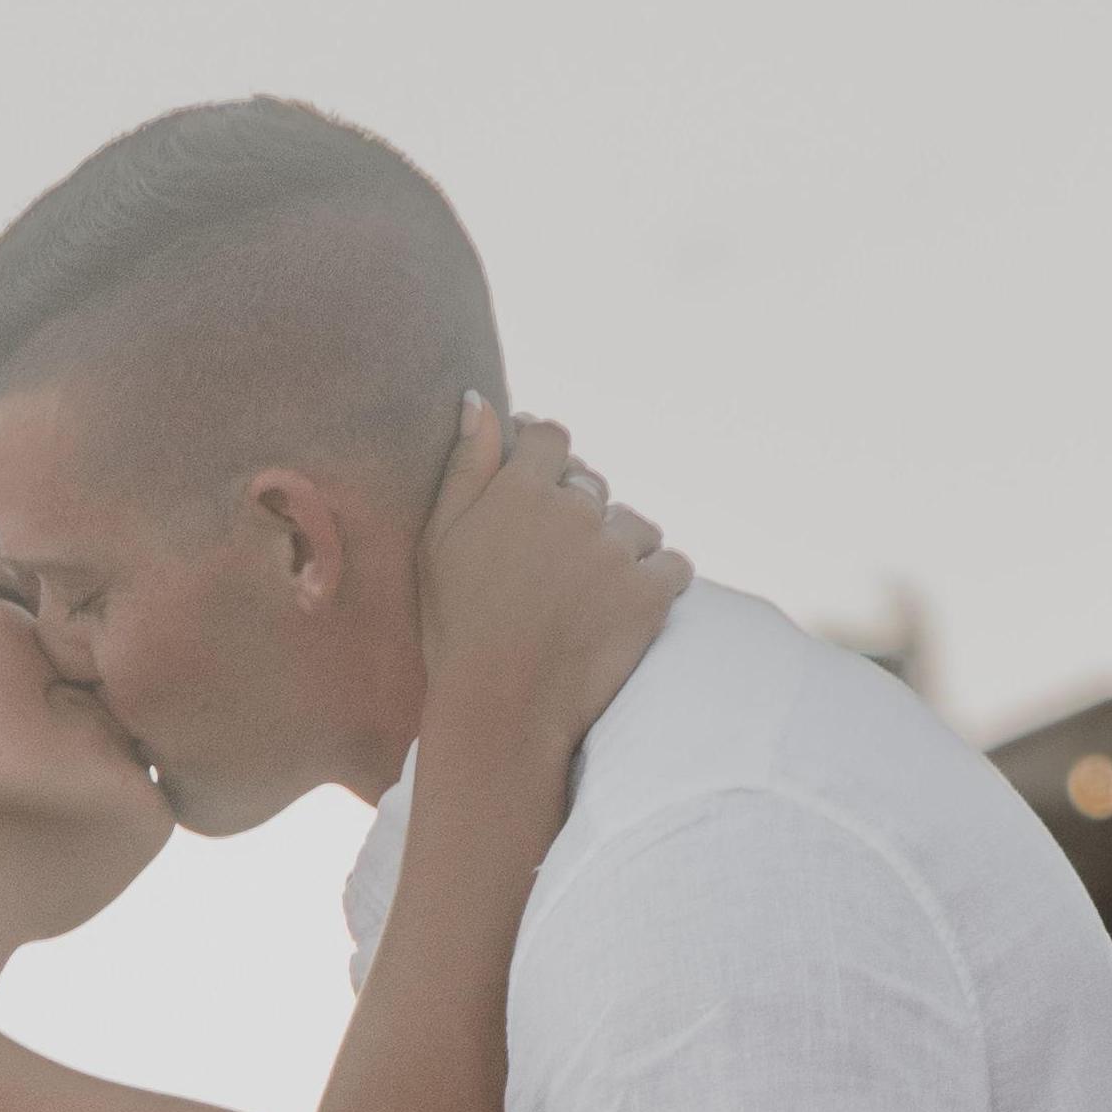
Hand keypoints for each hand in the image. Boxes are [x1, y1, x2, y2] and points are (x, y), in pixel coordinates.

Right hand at [417, 393, 689, 767]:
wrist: (500, 713)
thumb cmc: (457, 632)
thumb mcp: (438, 543)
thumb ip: (464, 466)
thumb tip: (479, 398)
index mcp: (518, 489)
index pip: (550, 437)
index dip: (546, 461)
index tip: (538, 494)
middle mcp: (572, 510)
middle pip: (592, 484)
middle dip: (578, 514)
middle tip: (556, 569)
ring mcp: (614, 551)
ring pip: (634, 525)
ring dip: (620, 549)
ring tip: (591, 596)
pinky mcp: (651, 594)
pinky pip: (673, 566)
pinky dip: (659, 582)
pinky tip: (630, 608)